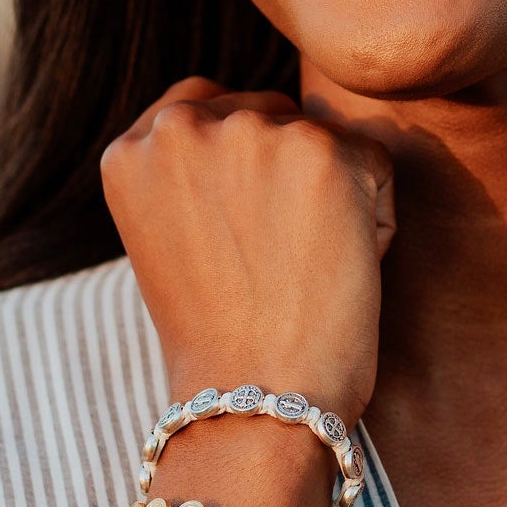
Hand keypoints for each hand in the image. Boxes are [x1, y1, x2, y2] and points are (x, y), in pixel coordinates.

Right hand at [101, 78, 394, 419]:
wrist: (252, 399)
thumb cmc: (221, 340)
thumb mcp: (173, 239)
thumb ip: (196, 175)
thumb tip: (269, 130)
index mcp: (131, 150)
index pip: (206, 106)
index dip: (244, 169)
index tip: (245, 233)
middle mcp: (181, 127)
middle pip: (271, 115)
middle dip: (289, 176)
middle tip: (275, 262)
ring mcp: (251, 133)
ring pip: (325, 141)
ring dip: (333, 199)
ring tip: (301, 269)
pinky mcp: (321, 150)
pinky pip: (376, 167)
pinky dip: (375, 221)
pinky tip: (337, 272)